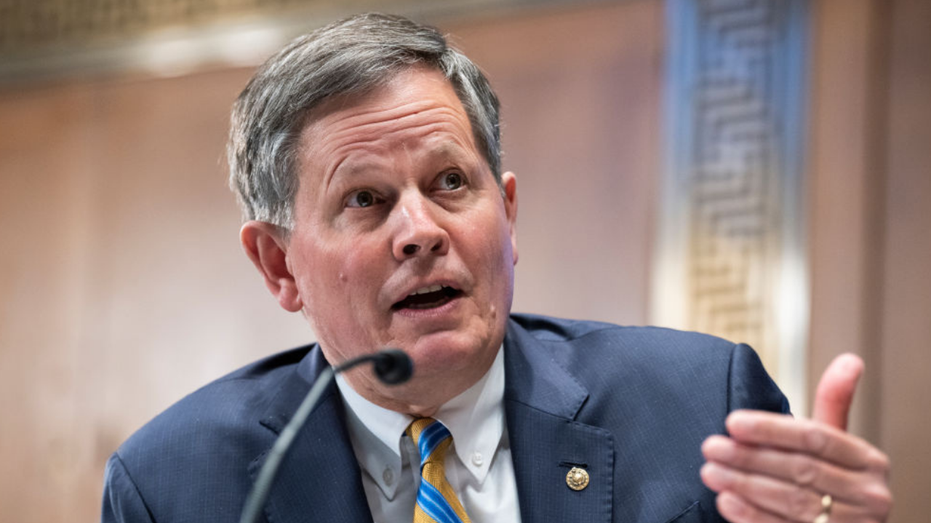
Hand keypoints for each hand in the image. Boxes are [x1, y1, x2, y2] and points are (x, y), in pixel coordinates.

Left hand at [700, 354, 891, 521]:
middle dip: (750, 457)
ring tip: (710, 472)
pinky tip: (726, 502)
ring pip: (792, 502)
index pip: (816, 437)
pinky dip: (753, 517)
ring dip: (745, 486)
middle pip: (800, 469)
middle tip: (710, 446)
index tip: (732, 421)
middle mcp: (869, 495)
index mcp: (868, 461)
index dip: (772, 429)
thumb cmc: (834, 481)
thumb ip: (835, 404)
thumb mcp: (838, 444)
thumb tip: (850, 359)